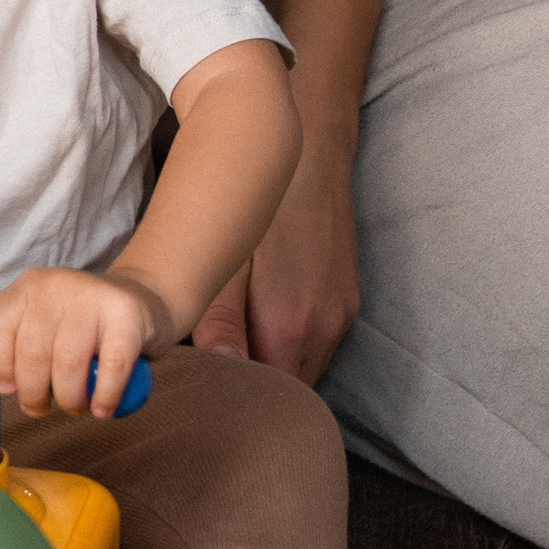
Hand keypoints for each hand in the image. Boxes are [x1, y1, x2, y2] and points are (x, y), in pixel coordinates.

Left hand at [0, 266, 167, 422]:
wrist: (143, 301)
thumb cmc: (85, 324)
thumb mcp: (47, 319)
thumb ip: (21, 342)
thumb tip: (5, 387)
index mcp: (30, 286)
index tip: (9, 389)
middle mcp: (58, 285)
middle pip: (33, 352)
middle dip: (33, 393)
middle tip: (41, 407)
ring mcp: (94, 297)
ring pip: (68, 363)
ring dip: (69, 398)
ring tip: (75, 406)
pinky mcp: (128, 315)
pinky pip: (111, 367)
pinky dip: (104, 396)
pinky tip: (102, 408)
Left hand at [192, 121, 360, 383]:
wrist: (311, 150)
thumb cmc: (262, 204)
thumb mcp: (227, 262)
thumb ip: (221, 325)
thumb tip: (219, 373)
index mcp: (294, 328)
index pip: (269, 397)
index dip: (235, 399)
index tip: (202, 389)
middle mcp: (326, 330)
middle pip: (288, 387)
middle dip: (253, 388)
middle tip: (208, 369)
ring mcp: (342, 316)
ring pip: (303, 365)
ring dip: (270, 362)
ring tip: (230, 340)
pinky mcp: (347, 300)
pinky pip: (315, 341)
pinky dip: (286, 341)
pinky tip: (258, 316)